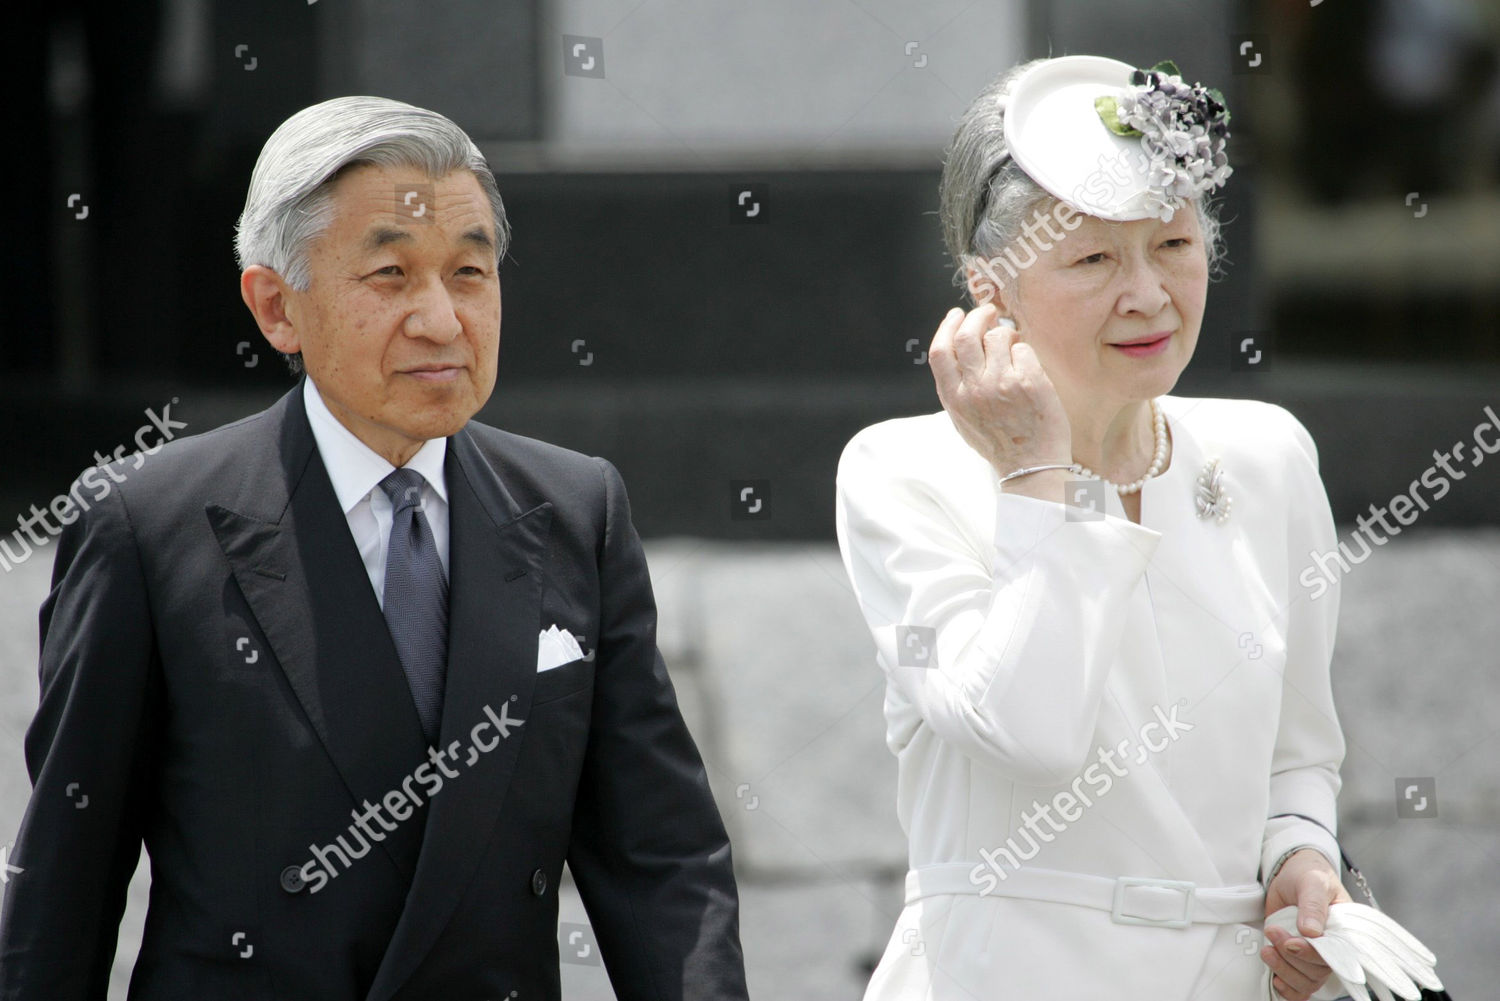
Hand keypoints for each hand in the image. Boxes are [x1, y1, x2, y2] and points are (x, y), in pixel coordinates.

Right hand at [928, 304, 1071, 479]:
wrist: (1030, 467)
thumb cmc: (998, 443)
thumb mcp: (963, 419)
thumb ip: (956, 387)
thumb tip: (958, 348)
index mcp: (954, 398)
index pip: (939, 351)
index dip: (946, 327)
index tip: (955, 315)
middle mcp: (973, 389)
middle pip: (966, 336)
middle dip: (977, 316)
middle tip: (989, 313)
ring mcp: (1001, 384)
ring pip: (998, 337)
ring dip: (1006, 334)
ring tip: (1012, 345)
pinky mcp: (1029, 382)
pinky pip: (1023, 349)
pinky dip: (1024, 351)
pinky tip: (1027, 366)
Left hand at [1261, 849, 1352, 999]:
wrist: (1291, 874)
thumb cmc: (1308, 875)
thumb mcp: (1312, 882)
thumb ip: (1313, 904)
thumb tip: (1312, 931)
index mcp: (1344, 931)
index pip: (1335, 955)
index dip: (1310, 954)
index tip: (1290, 943)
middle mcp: (1333, 948)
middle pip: (1317, 972)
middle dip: (1290, 957)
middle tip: (1273, 933)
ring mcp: (1314, 956)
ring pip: (1307, 981)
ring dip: (1284, 970)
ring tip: (1267, 950)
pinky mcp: (1298, 960)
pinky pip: (1299, 987)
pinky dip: (1287, 988)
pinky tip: (1275, 979)